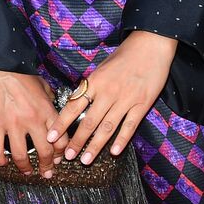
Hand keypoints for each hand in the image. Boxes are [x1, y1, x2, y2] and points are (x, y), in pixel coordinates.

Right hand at [0, 70, 59, 176]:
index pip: (60, 138)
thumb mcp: (42, 84)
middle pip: (44, 151)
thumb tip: (54, 104)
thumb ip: (50, 98)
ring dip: (25, 168)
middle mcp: (32, 120)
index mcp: (46, 110)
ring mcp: (13, 124)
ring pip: (22, 156)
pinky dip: (0, 160)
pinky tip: (3, 163)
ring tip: (27, 172)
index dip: (61, 152)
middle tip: (47, 173)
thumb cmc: (20, 73)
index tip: (59, 158)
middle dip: (47, 166)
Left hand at [49, 30, 176, 164]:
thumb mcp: (102, 66)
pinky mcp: (142, 103)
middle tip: (67, 156)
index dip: (61, 123)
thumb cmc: (125, 54)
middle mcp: (109, 92)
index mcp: (96, 81)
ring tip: (85, 160)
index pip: (74, 106)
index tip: (51, 137)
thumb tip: (77, 101)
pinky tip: (114, 151)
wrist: (151, 43)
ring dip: (95, 146)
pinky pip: (130, 125)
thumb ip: (91, 85)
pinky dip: (121, 139)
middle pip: (89, 122)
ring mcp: (126, 99)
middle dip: (76, 141)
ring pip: (107, 127)